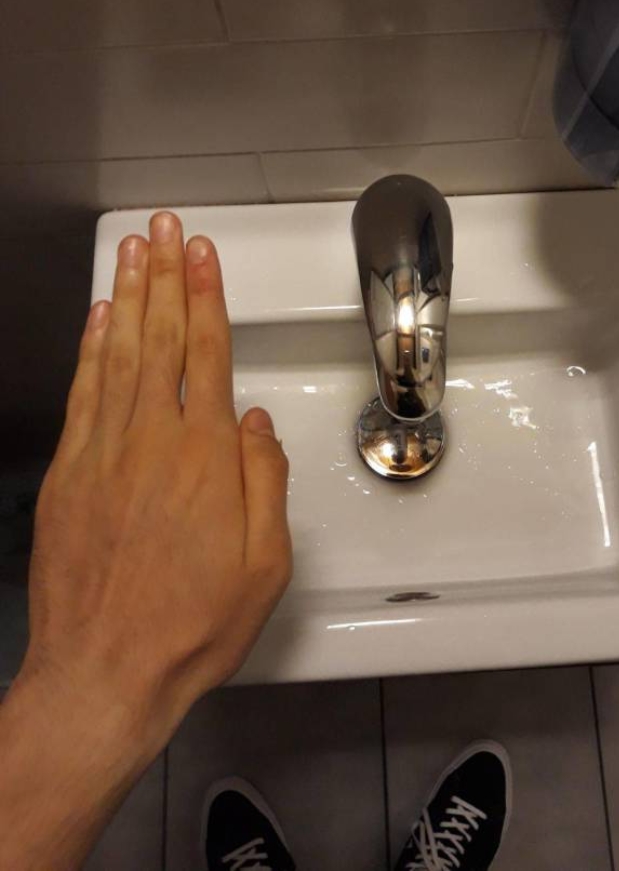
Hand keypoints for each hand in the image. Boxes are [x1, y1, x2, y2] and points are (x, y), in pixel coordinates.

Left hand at [20, 211, 291, 742]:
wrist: (105, 672)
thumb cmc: (188, 625)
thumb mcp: (264, 564)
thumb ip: (265, 482)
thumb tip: (257, 427)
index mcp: (204, 459)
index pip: (207, 354)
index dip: (205, 296)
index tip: (202, 255)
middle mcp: (151, 443)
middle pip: (160, 339)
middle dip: (165, 275)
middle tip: (164, 230)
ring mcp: (103, 454)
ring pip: (119, 355)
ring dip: (128, 297)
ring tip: (132, 252)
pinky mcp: (70, 475)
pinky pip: (84, 394)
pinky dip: (91, 350)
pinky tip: (98, 320)